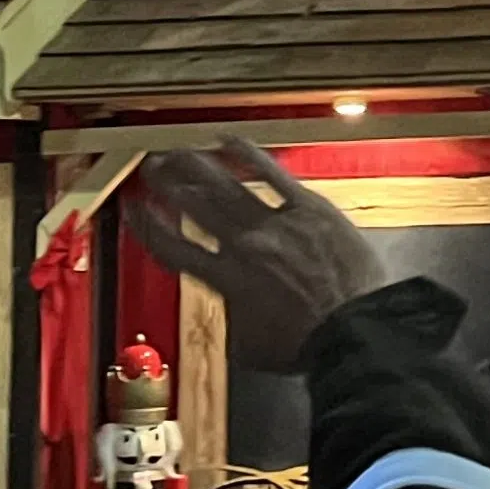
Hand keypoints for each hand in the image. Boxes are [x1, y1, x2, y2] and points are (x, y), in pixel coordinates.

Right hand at [124, 142, 388, 368]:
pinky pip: (272, 173)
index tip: (134, 210)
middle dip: (166, 184)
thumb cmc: (308, 347)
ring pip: (225, 185)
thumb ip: (234, 319)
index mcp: (226, 280)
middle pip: (193, 206)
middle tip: (151, 167)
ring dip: (196, 165)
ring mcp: (275, 223)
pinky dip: (247, 155)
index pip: (173, 247)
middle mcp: (244, 245)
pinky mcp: (309, 208)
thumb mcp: (252, 346)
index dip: (147, 226)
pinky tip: (229, 141)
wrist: (355, 331)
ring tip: (178, 151)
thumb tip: (235, 311)